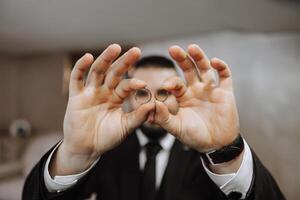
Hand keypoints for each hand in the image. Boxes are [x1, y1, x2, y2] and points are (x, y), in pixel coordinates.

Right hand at [51, 44, 154, 174]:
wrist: (86, 149)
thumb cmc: (106, 137)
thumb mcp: (125, 127)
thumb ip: (138, 117)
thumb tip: (153, 104)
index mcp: (116, 97)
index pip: (126, 85)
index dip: (133, 83)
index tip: (144, 82)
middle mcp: (103, 91)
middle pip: (114, 72)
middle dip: (124, 62)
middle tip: (137, 51)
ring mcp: (89, 92)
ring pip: (97, 71)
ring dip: (105, 59)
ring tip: (115, 48)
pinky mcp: (75, 96)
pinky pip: (77, 79)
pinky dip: (81, 67)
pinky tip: (88, 57)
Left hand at [154, 44, 239, 152]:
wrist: (216, 145)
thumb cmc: (194, 136)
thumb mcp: (177, 128)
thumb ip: (164, 118)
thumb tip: (153, 105)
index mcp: (183, 96)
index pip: (175, 83)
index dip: (171, 82)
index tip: (165, 85)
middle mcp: (196, 89)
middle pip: (188, 69)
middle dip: (182, 59)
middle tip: (173, 49)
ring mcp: (211, 89)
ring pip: (205, 68)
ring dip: (199, 57)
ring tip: (192, 47)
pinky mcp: (226, 92)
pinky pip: (225, 76)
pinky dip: (221, 67)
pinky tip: (215, 61)